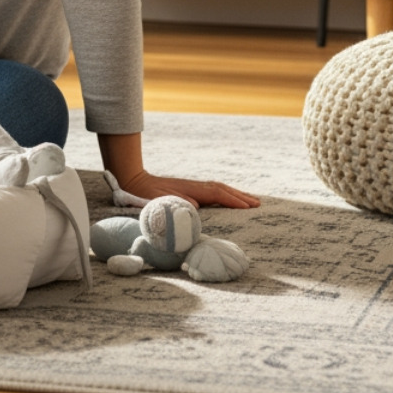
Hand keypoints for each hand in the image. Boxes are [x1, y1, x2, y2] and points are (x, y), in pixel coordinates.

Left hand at [114, 167, 260, 208]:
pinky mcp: (188, 190)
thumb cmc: (146, 198)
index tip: (249, 207)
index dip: (233, 200)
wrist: (134, 181)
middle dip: (240, 197)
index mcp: (190, 190)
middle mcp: (194, 186)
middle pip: (222, 189)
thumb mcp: (162, 205)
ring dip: (235, 194)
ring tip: (251, 201)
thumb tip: (196, 210)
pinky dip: (225, 194)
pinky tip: (229, 199)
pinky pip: (212, 191)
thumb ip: (179, 208)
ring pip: (219, 189)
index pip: (217, 193)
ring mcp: (192, 187)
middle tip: (258, 204)